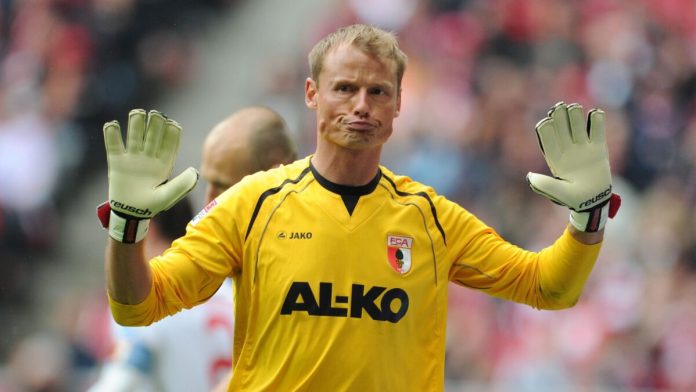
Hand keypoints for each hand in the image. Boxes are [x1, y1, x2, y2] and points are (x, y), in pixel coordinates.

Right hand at [103, 109, 197, 242]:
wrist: (131, 213)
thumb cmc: (152, 205)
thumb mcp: (169, 195)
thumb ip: (182, 184)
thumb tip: (194, 171)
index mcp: (164, 162)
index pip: (169, 143)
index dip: (171, 133)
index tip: (172, 124)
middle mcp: (149, 157)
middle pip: (152, 136)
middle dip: (154, 124)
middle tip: (155, 114)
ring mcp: (133, 158)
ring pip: (135, 136)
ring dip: (136, 124)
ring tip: (137, 113)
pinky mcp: (117, 162)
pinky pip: (114, 145)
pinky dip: (112, 135)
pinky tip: (112, 124)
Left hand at [527, 102, 619, 231]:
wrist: (594, 200)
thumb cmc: (573, 198)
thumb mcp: (559, 193)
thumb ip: (545, 185)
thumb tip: (529, 176)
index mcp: (554, 157)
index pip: (547, 138)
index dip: (545, 128)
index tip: (546, 121)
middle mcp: (567, 149)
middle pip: (561, 127)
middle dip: (559, 116)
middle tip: (560, 107)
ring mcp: (582, 146)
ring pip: (577, 124)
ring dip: (575, 114)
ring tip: (574, 108)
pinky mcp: (598, 147)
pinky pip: (597, 130)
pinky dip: (596, 120)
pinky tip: (595, 113)